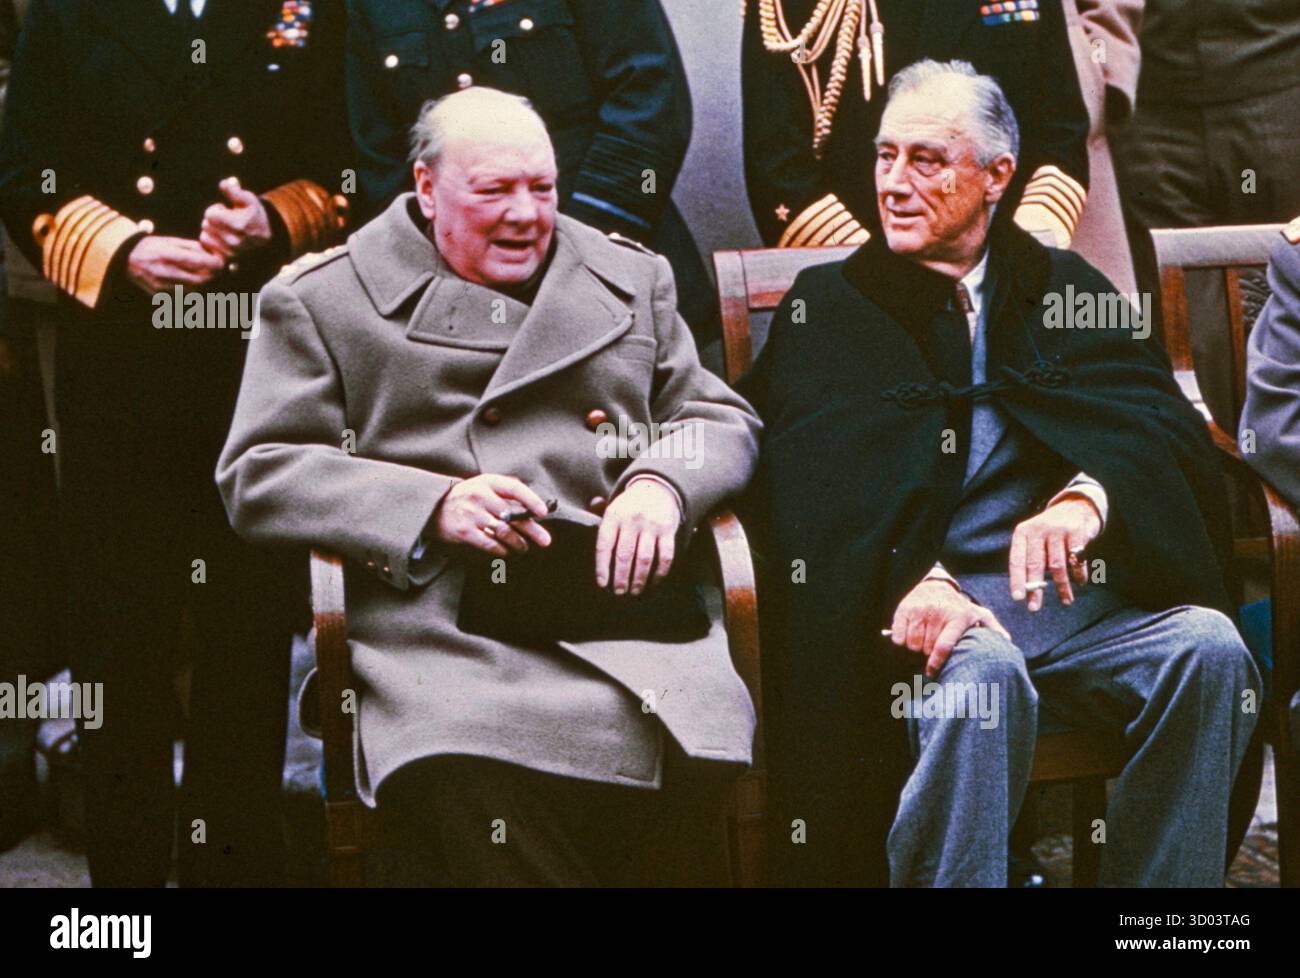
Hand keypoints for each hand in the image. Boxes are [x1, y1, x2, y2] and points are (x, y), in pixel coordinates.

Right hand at [125, 235, 224, 292]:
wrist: (125, 259)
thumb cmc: (151, 247)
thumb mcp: (170, 241)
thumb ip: (193, 247)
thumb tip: (214, 253)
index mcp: (168, 255)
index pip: (200, 262)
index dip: (215, 264)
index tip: (221, 261)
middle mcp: (165, 272)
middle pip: (200, 279)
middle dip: (212, 275)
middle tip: (217, 270)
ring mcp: (162, 286)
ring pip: (195, 290)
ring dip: (204, 284)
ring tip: (206, 275)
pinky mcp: (160, 295)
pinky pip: (184, 296)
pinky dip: (193, 290)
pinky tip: (192, 282)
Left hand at [200, 177, 271, 261]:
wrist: (266, 239)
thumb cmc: (254, 215)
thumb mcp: (248, 200)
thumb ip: (235, 191)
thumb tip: (224, 183)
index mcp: (237, 224)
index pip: (210, 214)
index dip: (217, 210)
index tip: (227, 212)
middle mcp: (233, 240)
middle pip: (206, 225)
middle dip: (214, 221)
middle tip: (227, 222)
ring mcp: (229, 251)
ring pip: (205, 236)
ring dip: (212, 232)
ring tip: (225, 231)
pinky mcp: (226, 259)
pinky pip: (208, 247)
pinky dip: (212, 243)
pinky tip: (222, 240)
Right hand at [433, 474, 551, 556]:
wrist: (433, 508)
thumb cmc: (466, 497)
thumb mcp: (483, 486)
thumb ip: (505, 492)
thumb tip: (535, 507)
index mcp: (487, 482)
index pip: (514, 488)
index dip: (531, 500)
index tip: (544, 513)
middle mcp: (479, 496)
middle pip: (513, 515)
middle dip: (532, 530)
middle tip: (545, 541)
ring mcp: (471, 514)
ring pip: (504, 532)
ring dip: (518, 543)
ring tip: (524, 548)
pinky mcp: (464, 532)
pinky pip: (490, 544)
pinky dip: (502, 550)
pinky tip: (507, 551)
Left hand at [595, 479, 680, 594]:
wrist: (656, 487)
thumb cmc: (629, 506)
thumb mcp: (612, 508)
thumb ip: (601, 524)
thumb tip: (594, 542)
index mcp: (614, 515)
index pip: (604, 544)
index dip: (602, 567)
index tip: (602, 584)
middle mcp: (632, 519)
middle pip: (624, 555)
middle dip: (621, 578)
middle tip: (619, 592)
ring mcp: (651, 524)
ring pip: (644, 558)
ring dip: (639, 578)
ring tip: (635, 591)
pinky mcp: (668, 530)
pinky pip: (665, 555)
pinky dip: (660, 572)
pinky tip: (654, 581)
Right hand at [889, 579, 1010, 678]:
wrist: (935, 586)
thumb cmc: (958, 608)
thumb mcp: (977, 615)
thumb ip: (992, 628)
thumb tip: (1006, 642)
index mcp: (958, 617)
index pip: (943, 646)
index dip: (935, 663)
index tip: (931, 672)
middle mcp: (939, 612)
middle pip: (926, 648)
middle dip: (927, 652)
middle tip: (931, 646)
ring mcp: (920, 610)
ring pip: (912, 643)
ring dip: (915, 646)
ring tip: (923, 640)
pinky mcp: (905, 608)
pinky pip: (899, 636)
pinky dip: (901, 640)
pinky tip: (909, 634)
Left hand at [1009, 496, 1101, 610]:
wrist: (1076, 505)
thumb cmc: (1050, 531)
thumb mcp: (1034, 537)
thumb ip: (1031, 559)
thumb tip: (1029, 591)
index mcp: (1023, 532)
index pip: (1017, 559)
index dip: (1016, 580)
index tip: (1017, 598)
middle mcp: (1038, 530)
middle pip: (1035, 564)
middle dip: (1035, 589)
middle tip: (1034, 608)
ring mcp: (1058, 530)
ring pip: (1057, 565)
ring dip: (1062, 587)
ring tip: (1066, 601)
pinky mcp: (1077, 532)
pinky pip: (1076, 559)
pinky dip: (1079, 574)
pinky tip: (1080, 583)